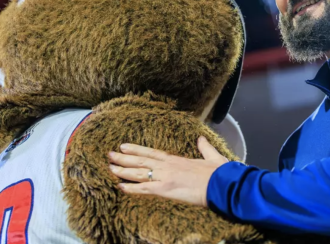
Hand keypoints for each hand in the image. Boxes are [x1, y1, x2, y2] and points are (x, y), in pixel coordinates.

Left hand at [108, 136, 228, 206]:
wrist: (221, 184)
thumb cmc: (218, 173)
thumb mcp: (212, 157)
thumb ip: (204, 148)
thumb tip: (201, 139)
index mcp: (177, 160)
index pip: (152, 153)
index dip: (137, 150)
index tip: (124, 146)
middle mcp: (168, 166)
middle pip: (141, 161)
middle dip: (123, 158)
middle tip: (109, 155)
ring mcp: (165, 177)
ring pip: (139, 173)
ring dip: (123, 171)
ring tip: (110, 168)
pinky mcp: (166, 189)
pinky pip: (144, 189)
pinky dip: (131, 188)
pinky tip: (120, 187)